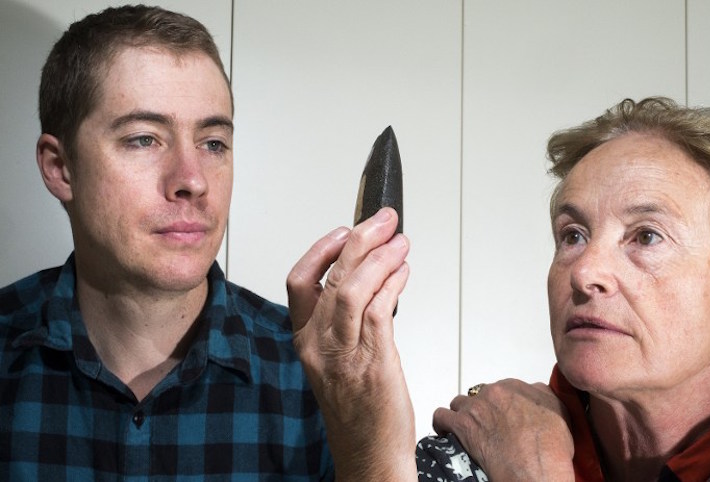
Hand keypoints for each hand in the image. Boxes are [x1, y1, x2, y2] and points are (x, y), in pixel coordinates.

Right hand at [288, 207, 415, 481]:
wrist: (369, 454)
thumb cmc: (357, 409)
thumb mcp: (336, 360)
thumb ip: (344, 320)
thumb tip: (371, 276)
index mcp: (305, 340)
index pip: (300, 282)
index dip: (321, 249)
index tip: (343, 230)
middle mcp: (319, 344)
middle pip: (331, 277)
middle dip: (360, 239)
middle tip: (384, 219)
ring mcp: (344, 354)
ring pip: (353, 289)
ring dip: (381, 258)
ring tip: (400, 242)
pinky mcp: (374, 362)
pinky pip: (379, 311)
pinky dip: (393, 284)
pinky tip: (404, 273)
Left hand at [433, 379, 574, 480]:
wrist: (535, 468)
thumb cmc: (549, 447)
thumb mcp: (558, 409)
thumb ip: (542, 393)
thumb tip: (534, 389)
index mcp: (515, 387)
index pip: (502, 389)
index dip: (501, 405)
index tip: (503, 416)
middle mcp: (493, 392)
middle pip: (480, 395)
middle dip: (483, 410)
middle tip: (490, 427)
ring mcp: (475, 408)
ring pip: (459, 403)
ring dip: (463, 415)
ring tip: (469, 429)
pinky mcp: (461, 425)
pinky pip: (441, 416)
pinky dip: (442, 423)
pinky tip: (447, 431)